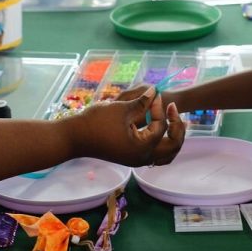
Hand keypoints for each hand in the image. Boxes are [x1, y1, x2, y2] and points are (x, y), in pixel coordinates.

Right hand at [70, 87, 184, 166]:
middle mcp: (143, 158)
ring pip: (165, 154)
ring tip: (172, 121)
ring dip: (171, 138)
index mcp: (143, 148)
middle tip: (173, 110)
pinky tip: (155, 127)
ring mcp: (136, 159)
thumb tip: (156, 91)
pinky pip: (154, 154)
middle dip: (177, 127)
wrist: (74, 137)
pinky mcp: (130, 157)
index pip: (161, 127)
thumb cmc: (97, 122)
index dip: (159, 108)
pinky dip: (160, 142)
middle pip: (173, 147)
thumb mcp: (123, 109)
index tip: (154, 95)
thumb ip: (143, 101)